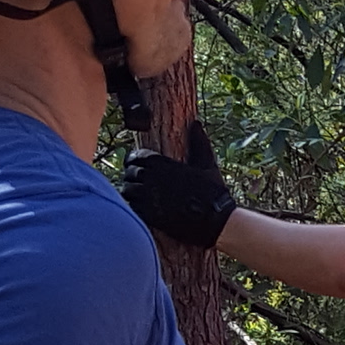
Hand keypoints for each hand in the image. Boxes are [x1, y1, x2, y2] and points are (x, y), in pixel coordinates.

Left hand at [122, 118, 239, 249]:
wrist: (216, 220)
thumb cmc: (213, 193)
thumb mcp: (207, 165)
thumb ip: (199, 143)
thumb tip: (196, 124)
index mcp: (164, 165)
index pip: (137, 156)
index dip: (134, 159)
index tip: (135, 163)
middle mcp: (154, 179)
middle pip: (130, 172)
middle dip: (131, 175)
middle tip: (135, 179)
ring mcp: (150, 197)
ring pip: (128, 190)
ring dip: (130, 190)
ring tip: (136, 193)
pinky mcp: (150, 215)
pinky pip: (132, 206)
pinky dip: (133, 205)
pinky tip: (140, 206)